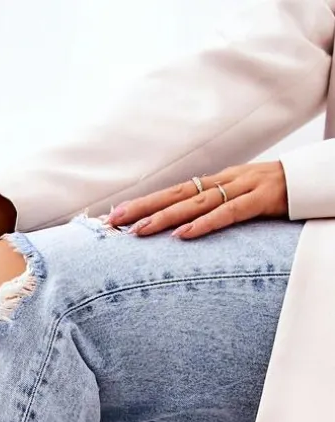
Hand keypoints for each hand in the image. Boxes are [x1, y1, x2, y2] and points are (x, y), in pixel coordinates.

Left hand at [106, 161, 288, 239]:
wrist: (316, 178)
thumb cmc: (277, 193)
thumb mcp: (241, 199)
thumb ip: (214, 210)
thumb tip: (184, 228)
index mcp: (217, 182)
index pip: (172, 192)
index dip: (144, 203)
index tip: (115, 216)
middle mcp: (224, 181)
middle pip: (175, 194)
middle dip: (142, 208)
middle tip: (113, 222)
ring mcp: (242, 188)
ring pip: (196, 203)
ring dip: (165, 218)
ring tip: (139, 232)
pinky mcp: (261, 200)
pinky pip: (228, 213)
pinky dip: (204, 224)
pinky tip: (183, 235)